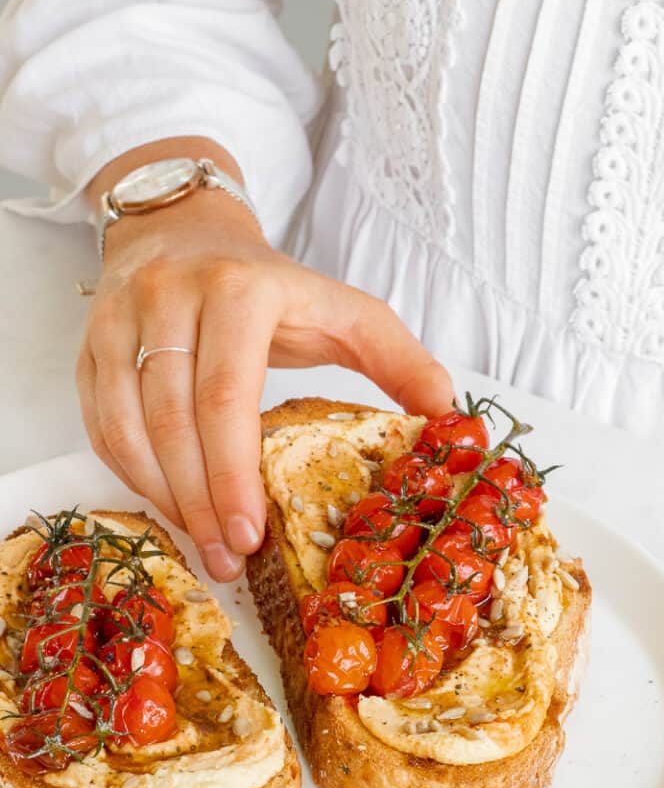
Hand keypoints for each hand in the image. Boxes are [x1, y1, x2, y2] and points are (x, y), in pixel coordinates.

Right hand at [76, 180, 453, 581]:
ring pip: (125, 426)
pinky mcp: (90, 345)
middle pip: (173, 420)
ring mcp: (119, 320)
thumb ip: (397, 357)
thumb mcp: (342, 308)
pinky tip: (169, 506)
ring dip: (163, 498)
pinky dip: (130, 475)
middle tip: (229, 559)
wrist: (182, 228)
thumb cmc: (268, 284)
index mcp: (240, 290)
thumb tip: (449, 412)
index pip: (227, 394)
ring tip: (204, 546)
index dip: (233, 473)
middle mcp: (170, 298)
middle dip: (200, 502)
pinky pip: (99, 423)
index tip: (252, 535)